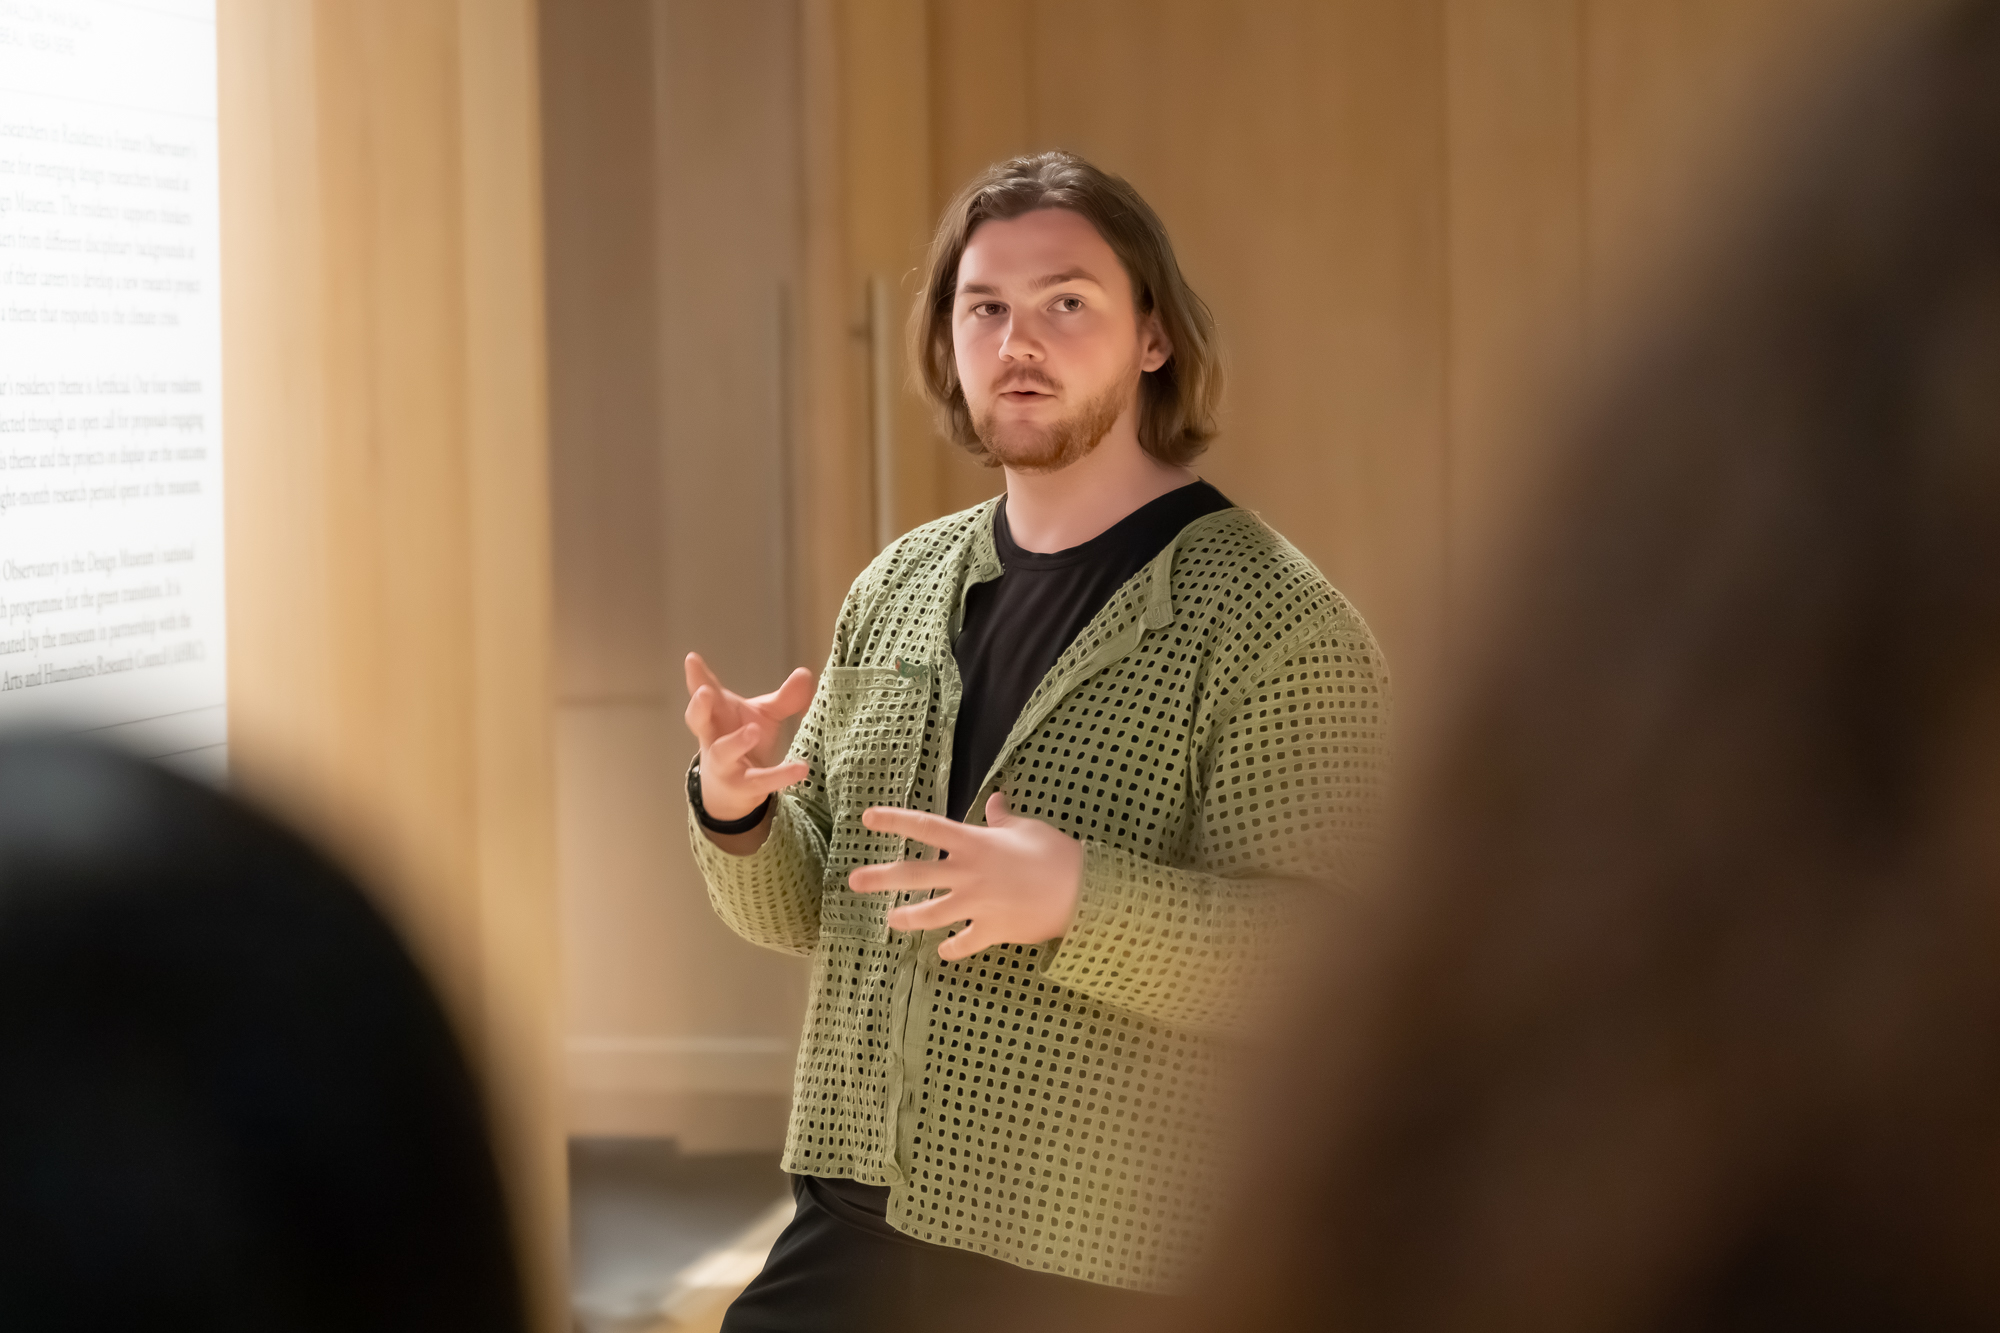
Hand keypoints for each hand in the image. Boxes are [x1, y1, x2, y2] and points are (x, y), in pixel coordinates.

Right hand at [683, 652, 813, 823]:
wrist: (731, 792)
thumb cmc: (743, 742)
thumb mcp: (762, 717)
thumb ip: (783, 698)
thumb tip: (805, 673)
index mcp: (716, 715)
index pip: (704, 693)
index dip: (696, 677)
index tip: (692, 659)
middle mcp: (713, 737)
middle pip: (698, 721)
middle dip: (699, 706)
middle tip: (704, 692)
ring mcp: (724, 763)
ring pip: (723, 752)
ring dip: (736, 741)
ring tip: (753, 731)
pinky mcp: (742, 786)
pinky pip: (760, 780)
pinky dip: (780, 775)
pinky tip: (800, 768)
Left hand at [848, 792, 1083, 960]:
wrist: (1081, 893)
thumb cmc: (1055, 853)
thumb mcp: (1027, 828)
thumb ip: (1003, 818)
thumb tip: (995, 799)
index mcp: (974, 843)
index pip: (925, 827)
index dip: (895, 821)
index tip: (867, 818)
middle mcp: (968, 874)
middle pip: (915, 874)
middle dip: (881, 877)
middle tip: (853, 881)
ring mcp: (976, 906)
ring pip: (931, 914)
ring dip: (908, 918)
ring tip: (891, 920)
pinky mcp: (991, 931)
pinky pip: (964, 944)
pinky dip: (953, 949)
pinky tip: (943, 952)